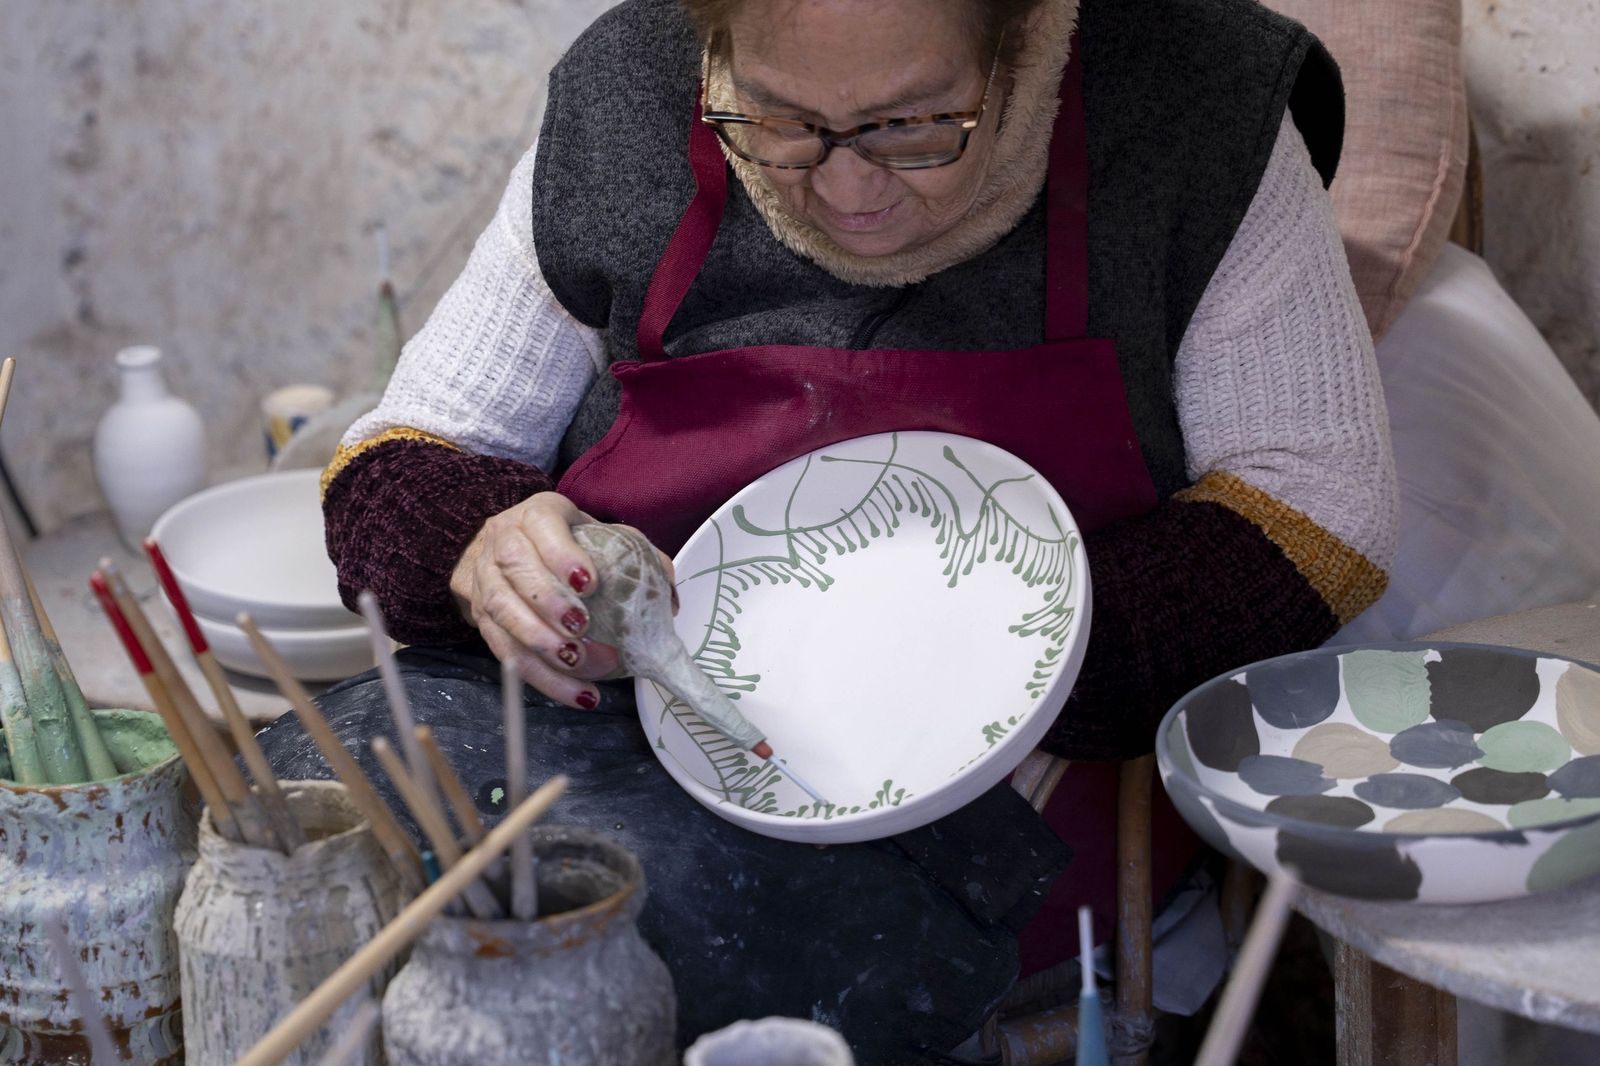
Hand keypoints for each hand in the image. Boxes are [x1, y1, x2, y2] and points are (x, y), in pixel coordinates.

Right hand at [449, 492, 674, 708]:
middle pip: (516, 571)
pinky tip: (578, 693)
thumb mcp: (599, 536)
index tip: (589, 583)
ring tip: (580, 664)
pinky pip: (506, 653)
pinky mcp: (483, 621)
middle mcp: (503, 543)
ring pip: (504, 614)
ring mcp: (486, 582)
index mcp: (536, 516)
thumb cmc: (563, 545)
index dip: (561, 555)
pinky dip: (543, 679)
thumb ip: (637, 557)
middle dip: (549, 603)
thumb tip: (667, 600)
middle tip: (582, 628)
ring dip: (542, 645)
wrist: (501, 552)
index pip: (542, 526)